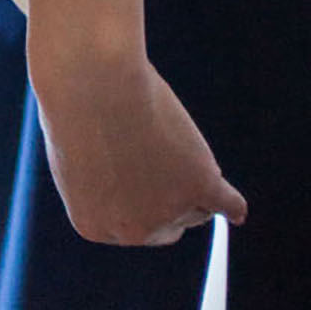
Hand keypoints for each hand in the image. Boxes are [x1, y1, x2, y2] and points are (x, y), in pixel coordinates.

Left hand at [33, 42, 247, 246]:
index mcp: (93, 224)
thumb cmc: (75, 101)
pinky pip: (227, 203)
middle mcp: (133, 229)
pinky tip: (235, 208)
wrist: (91, 80)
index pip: (130, 227)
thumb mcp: (75, 149)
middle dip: (166, 198)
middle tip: (154, 156)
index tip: (140, 181)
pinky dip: (232, 204)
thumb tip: (127, 181)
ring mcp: (169, 210)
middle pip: (168, 225)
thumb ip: (101, 178)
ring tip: (163, 131)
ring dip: (188, 175)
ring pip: (195, 202)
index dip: (138, 200)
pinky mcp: (200, 185)